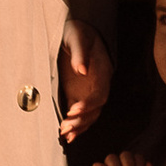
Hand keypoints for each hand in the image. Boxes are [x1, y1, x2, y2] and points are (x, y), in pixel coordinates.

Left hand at [58, 14, 113, 146]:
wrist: (75, 31)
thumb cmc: (77, 31)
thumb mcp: (77, 36)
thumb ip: (80, 51)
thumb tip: (82, 70)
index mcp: (101, 70)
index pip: (99, 92)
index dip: (88, 104)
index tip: (74, 109)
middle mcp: (98, 83)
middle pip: (95, 108)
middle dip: (82, 120)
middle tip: (66, 127)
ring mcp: (88, 90)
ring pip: (90, 114)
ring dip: (79, 126)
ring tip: (65, 134)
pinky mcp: (77, 93)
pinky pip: (80, 113)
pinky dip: (76, 125)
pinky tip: (67, 135)